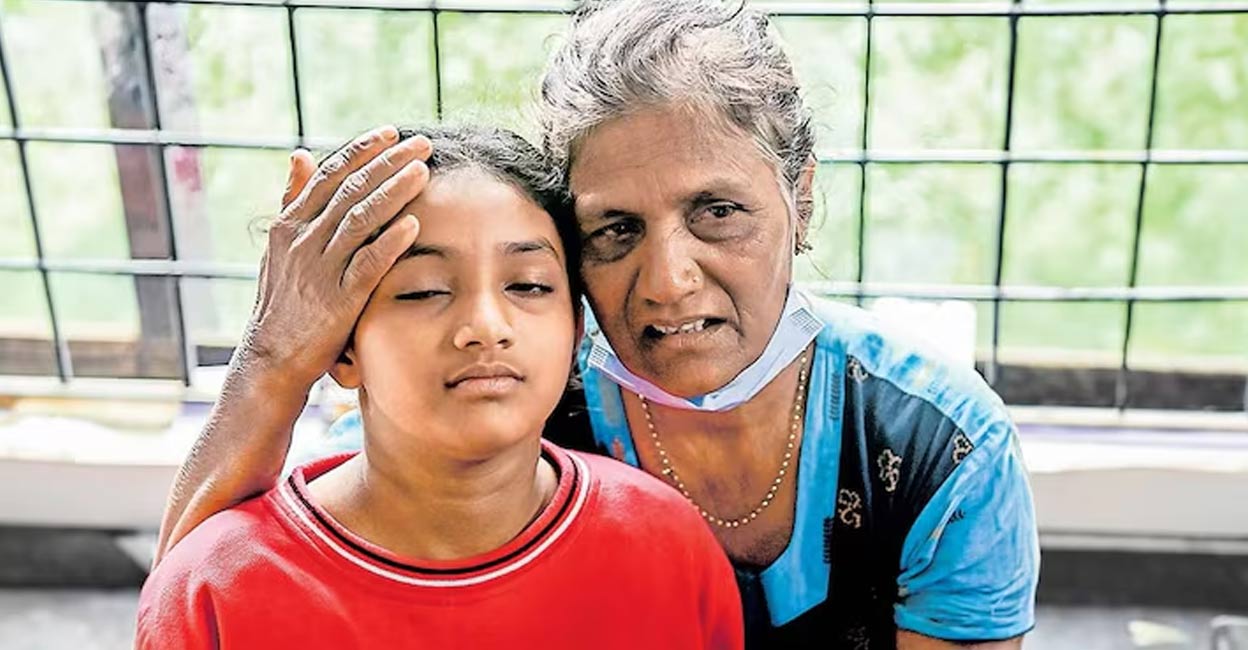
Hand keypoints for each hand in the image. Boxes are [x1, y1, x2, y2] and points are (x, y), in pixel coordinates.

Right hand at [239, 125, 431, 390]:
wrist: (271, 359)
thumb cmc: (283, 302)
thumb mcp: (280, 248)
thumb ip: (293, 202)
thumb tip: (300, 154)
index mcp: (289, 225)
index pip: (329, 175)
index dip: (362, 151)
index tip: (392, 133)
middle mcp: (301, 242)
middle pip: (350, 190)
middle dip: (388, 162)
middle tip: (422, 143)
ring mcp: (319, 271)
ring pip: (360, 219)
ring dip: (394, 192)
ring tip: (423, 171)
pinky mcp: (337, 301)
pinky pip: (367, 265)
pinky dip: (391, 242)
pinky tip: (415, 224)